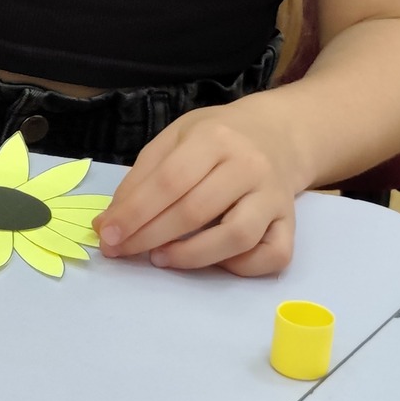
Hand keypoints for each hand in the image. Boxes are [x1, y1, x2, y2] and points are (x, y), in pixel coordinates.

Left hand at [97, 98, 303, 274]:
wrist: (276, 134)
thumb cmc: (215, 138)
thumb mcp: (174, 139)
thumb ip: (142, 177)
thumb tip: (111, 221)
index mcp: (214, 139)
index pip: (168, 182)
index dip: (134, 212)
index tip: (107, 234)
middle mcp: (249, 167)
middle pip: (196, 211)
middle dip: (150, 237)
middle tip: (121, 250)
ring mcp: (274, 197)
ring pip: (237, 238)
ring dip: (192, 256)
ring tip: (160, 258)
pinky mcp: (292, 222)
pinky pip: (274, 255)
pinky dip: (242, 267)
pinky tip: (212, 261)